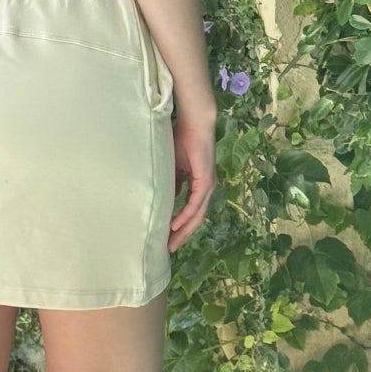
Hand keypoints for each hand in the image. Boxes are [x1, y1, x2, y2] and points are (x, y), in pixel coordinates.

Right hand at [168, 108, 215, 251]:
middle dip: (181, 235)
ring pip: (196, 215)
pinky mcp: (205, 181)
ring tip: (171, 243)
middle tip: (168, 249)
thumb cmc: (182, 138)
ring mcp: (207, 185)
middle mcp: (205, 188)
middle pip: (194, 218)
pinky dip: (185, 216)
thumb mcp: (172, 165)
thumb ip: (170, 181)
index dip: (179, 225)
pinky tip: (175, 226)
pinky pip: (194, 203)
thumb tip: (163, 197)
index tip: (166, 237)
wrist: (194, 122)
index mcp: (198, 184)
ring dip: (183, 231)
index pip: (190, 211)